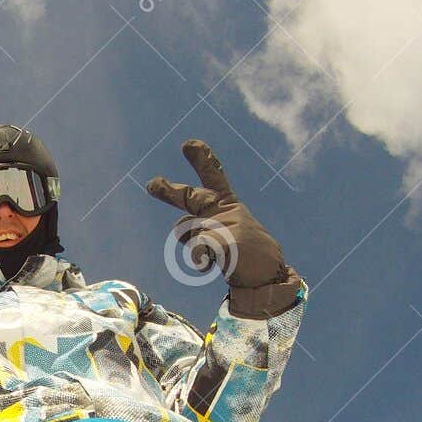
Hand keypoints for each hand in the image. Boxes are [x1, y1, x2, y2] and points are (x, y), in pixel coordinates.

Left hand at [146, 139, 299, 318]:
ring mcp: (228, 224)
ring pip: (188, 230)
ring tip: (214, 258)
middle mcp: (226, 210)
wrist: (269, 277)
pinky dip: (198, 257)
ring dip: (193, 245)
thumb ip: (198, 228)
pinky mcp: (229, 241)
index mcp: (228, 204)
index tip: (189, 144)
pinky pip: (199, 248)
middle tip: (151, 184)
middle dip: (169, 191)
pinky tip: (205, 266)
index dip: (203, 159)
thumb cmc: (245, 256)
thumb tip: (179, 227)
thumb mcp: (220, 237)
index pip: (214, 177)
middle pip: (190, 197)